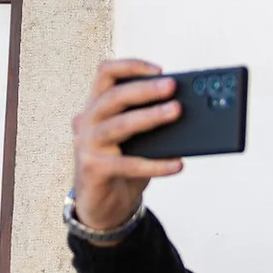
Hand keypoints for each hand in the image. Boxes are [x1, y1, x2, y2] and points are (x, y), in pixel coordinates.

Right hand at [71, 59, 184, 234]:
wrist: (104, 206)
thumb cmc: (123, 167)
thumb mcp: (137, 140)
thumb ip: (151, 123)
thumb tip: (185, 109)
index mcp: (96, 107)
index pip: (106, 74)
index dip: (131, 66)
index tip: (160, 70)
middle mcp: (87, 121)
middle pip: (113, 96)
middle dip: (144, 89)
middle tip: (172, 86)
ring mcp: (87, 145)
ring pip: (119, 125)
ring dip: (150, 117)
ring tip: (176, 111)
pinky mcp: (93, 169)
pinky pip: (128, 164)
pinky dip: (156, 164)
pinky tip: (178, 164)